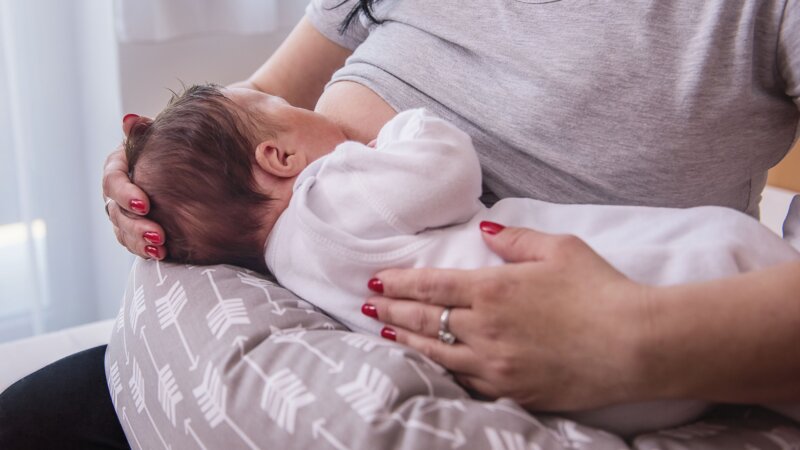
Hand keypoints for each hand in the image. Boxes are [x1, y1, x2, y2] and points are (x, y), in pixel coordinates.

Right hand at [102, 114, 164, 258]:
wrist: (188, 163)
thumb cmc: (173, 144)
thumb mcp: (162, 135)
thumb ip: (146, 130)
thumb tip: (130, 120)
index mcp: (118, 164)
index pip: (112, 180)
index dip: (125, 193)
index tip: (146, 204)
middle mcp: (117, 190)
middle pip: (115, 211)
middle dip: (135, 225)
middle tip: (159, 235)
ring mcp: (123, 211)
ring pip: (122, 230)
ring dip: (139, 242)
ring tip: (160, 249)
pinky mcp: (134, 228)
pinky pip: (131, 242)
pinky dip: (144, 249)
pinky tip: (161, 255)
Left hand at [364, 222, 650, 410]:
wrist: (636, 345)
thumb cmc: (601, 290)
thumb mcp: (560, 248)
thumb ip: (515, 238)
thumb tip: (485, 227)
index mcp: (493, 288)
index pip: (430, 285)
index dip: (398, 284)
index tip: (375, 282)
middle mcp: (485, 328)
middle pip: (424, 319)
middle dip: (391, 312)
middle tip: (367, 308)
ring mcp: (495, 364)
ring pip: (436, 353)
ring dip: (406, 342)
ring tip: (385, 335)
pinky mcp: (511, 391)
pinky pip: (464, 382)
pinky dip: (440, 370)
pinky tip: (430, 365)